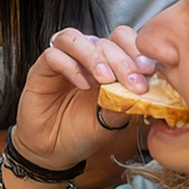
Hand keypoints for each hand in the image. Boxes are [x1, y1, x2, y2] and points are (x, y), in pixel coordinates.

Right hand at [15, 24, 153, 174]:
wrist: (55, 150)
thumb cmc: (84, 132)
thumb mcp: (113, 119)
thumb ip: (127, 101)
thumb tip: (148, 90)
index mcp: (107, 63)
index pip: (122, 39)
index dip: (136, 50)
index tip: (148, 72)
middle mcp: (85, 57)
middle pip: (103, 40)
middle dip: (121, 59)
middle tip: (131, 81)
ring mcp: (62, 61)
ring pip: (75, 38)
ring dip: (94, 56)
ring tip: (105, 79)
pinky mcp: (40, 70)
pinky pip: (52, 55)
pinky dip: (70, 67)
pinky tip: (83, 85)